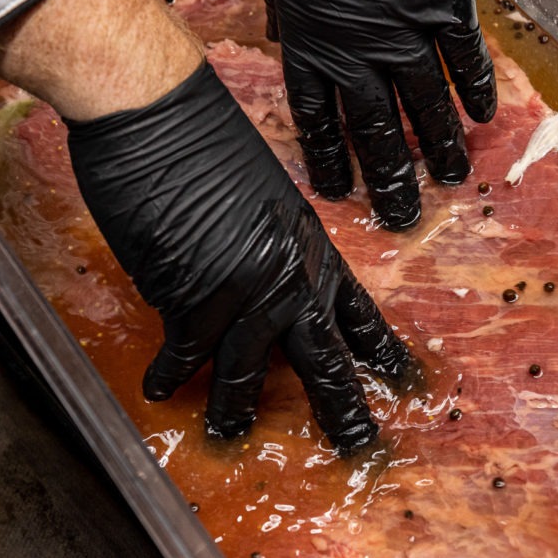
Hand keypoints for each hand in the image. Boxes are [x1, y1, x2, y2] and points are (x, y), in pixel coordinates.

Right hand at [66, 62, 409, 451]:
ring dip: (235, 410)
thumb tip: (253, 283)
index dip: (378, 347)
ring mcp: (244, 292)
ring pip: (248, 374)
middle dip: (342, 409)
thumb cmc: (204, 138)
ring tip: (230, 436)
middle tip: (357, 445)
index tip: (399, 374)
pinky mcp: (192, 300)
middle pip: (325, 358)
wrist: (160, 111)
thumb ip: (268, 245)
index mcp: (310, 245)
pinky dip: (168, 375)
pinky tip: (158, 390)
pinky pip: (185, 356)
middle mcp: (288, 275)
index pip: (356, 308)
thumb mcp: (260, 194)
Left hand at [256, 0, 496, 229]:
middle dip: (391, 180)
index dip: (329, 160)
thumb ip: (282, 10)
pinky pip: (465, 58)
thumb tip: (278, 36)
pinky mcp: (444, 3)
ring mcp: (405, 30)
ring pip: (426, 106)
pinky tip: (483, 117)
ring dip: (440, 146)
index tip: (340, 190)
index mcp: (310, 44)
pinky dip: (476, 89)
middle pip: (376, 131)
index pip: (319, 121)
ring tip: (454, 178)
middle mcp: (358, 51)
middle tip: (404, 215)